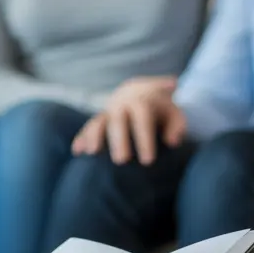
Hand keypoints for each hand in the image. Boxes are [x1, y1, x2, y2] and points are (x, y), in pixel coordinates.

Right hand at [71, 76, 185, 164]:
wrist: (140, 91)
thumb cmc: (160, 109)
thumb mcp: (173, 113)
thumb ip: (176, 125)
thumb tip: (172, 141)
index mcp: (141, 101)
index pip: (142, 118)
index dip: (144, 138)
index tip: (148, 161)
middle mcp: (121, 105)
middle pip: (118, 120)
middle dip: (119, 140)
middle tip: (121, 161)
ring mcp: (108, 111)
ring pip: (98, 121)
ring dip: (94, 135)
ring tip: (92, 153)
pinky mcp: (98, 120)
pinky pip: (87, 127)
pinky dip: (82, 137)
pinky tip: (77, 151)